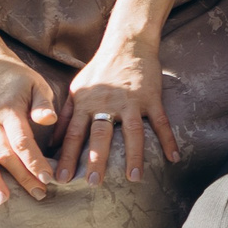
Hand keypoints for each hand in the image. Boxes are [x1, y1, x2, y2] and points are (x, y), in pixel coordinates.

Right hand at [0, 55, 58, 205]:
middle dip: (22, 176)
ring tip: (2, 199)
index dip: (35, 161)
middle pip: (5, 155)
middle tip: (39, 194)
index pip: (22, 141)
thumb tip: (49, 120)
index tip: (48, 178)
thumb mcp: (38, 86)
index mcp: (10, 112)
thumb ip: (43, 104)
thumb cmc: (20, 82)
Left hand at [59, 35, 178, 184]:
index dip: (67, 157)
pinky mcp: (151, 98)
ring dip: (134, 156)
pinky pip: (160, 122)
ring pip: (132, 132)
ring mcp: (131, 101)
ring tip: (134, 177)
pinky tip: (174, 157)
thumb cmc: (100, 69)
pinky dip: (168, 140)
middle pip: (101, 135)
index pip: (74, 135)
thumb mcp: (76, 89)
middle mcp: (107, 104)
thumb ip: (65, 117)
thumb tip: (52, 144)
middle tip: (94, 183)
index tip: (62, 179)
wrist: (127, 45)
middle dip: (97, 160)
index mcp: (85, 104)